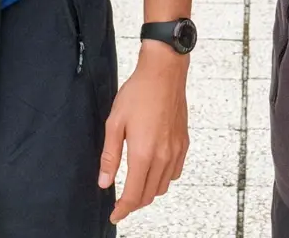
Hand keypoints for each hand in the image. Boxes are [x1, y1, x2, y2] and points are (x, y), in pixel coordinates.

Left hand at [99, 45, 190, 223]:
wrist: (164, 73)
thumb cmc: (138, 93)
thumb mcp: (115, 123)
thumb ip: (110, 156)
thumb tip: (104, 182)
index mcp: (143, 153)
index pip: (134, 195)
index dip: (123, 210)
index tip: (114, 215)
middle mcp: (163, 156)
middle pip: (149, 195)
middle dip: (134, 203)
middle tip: (120, 202)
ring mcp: (176, 150)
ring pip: (163, 186)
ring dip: (149, 191)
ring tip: (135, 185)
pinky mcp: (184, 143)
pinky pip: (175, 172)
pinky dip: (164, 179)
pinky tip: (153, 169)